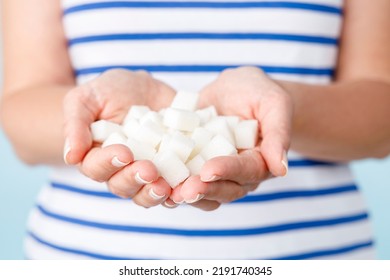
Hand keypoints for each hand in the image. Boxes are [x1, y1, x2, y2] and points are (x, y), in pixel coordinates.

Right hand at [63, 69, 175, 206]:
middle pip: (122, 185)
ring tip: (166, 186)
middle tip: (149, 170)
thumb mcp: (86, 98)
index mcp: (96, 157)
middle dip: (134, 179)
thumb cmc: (109, 92)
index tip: (123, 153)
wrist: (143, 89)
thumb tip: (71, 156)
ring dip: (154, 193)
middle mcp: (121, 170)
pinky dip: (179, 190)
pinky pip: (173, 186)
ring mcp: (147, 172)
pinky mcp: (170, 169)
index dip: (108, 163)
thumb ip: (75, 124)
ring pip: (146, 193)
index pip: (96, 168)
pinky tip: (186, 188)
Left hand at [170, 66, 292, 210]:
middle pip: (224, 188)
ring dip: (185, 193)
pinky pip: (184, 176)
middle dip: (204, 189)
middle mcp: (237, 173)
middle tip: (183, 190)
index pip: (246, 170)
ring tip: (167, 192)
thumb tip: (281, 169)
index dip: (228, 171)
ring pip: (203, 189)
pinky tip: (153, 179)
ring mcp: (214, 170)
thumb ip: (278, 133)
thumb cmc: (258, 92)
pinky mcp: (195, 164)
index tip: (209, 170)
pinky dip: (171, 180)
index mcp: (260, 160)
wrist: (236, 90)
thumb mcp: (273, 103)